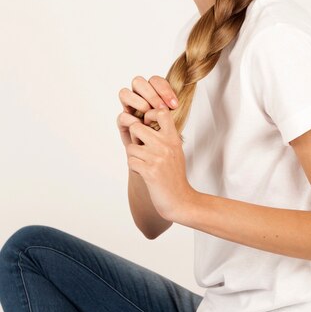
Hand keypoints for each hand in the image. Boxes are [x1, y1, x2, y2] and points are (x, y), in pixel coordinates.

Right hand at [116, 75, 178, 148]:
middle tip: (162, 108)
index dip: (164, 89)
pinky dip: (132, 120)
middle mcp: (139, 98)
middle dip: (151, 94)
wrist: (159, 159)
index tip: (174, 105)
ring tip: (148, 114)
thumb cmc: (167, 138)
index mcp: (153, 94)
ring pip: (124, 93)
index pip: (155, 81)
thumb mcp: (175, 121)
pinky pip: (122, 116)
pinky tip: (142, 126)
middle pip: (138, 82)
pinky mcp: (123, 124)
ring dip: (139, 102)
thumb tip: (176, 102)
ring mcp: (129, 109)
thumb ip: (173, 109)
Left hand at [126, 107, 195, 222]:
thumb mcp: (175, 150)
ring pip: (130, 147)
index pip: (161, 112)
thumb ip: (164, 135)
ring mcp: (157, 158)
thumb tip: (145, 120)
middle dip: (134, 138)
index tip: (147, 124)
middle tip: (141, 148)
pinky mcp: (150, 171)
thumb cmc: (175, 175)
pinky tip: (144, 172)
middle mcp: (165, 145)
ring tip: (144, 163)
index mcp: (173, 138)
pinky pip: (130, 161)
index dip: (149, 114)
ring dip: (134, 156)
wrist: (180, 200)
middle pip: (136, 127)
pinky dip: (134, 167)